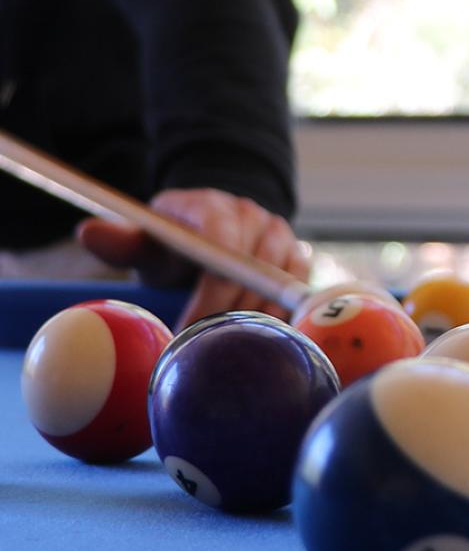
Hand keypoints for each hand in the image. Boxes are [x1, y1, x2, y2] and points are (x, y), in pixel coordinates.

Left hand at [77, 188, 309, 329]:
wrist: (212, 236)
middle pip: (251, 268)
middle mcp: (251, 214)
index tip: (188, 326)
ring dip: (255, 317)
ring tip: (231, 343)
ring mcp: (279, 234)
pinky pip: (297, 289)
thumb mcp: (146, 244)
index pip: (222, 242)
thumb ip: (122, 241)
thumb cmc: (173, 246)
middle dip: (228, 312)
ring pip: (277, 282)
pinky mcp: (298, 256)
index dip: (209, 290)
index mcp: (210, 206)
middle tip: (207, 345)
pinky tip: (259, 336)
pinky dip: (279, 315)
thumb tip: (87, 232)